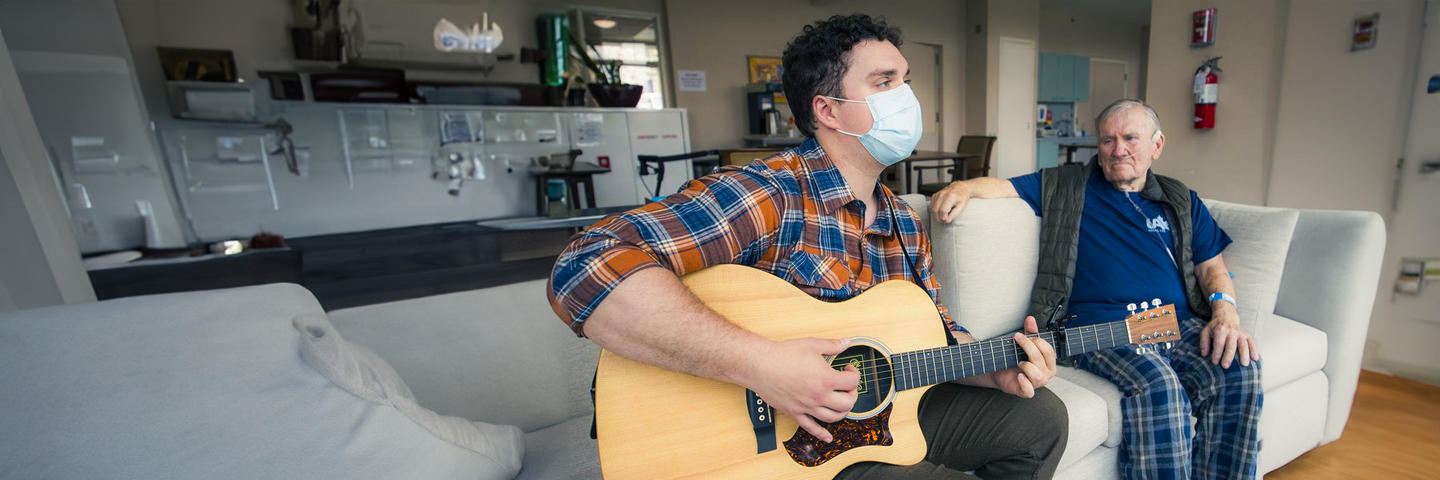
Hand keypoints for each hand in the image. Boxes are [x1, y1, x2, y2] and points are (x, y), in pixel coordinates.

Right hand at [744, 338, 858, 442]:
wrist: (760, 365)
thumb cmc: (782, 355)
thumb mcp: (812, 345)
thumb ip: (832, 345)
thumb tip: (846, 342)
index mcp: (826, 379)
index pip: (852, 382)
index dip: (854, 373)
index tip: (848, 369)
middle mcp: (819, 396)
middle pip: (847, 403)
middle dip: (852, 394)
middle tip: (847, 387)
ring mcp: (807, 407)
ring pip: (834, 417)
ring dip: (842, 411)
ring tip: (840, 402)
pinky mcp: (795, 413)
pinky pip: (811, 428)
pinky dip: (822, 434)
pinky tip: (828, 437)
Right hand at [929, 181, 971, 223]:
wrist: (959, 188)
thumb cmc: (962, 197)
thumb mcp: (962, 206)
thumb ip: (954, 214)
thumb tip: (946, 220)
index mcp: (950, 196)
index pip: (943, 211)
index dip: (944, 218)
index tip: (948, 220)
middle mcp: (942, 194)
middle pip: (935, 210)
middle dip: (939, 218)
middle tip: (944, 220)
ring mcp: (937, 194)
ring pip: (932, 209)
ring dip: (936, 215)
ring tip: (943, 216)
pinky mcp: (934, 196)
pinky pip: (931, 206)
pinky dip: (935, 211)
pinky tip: (941, 211)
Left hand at [990, 316, 1057, 397]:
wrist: (1001, 372)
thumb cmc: (1016, 359)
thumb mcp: (1024, 344)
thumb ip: (1030, 332)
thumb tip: (1030, 318)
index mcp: (1049, 362)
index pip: (1048, 350)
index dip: (1036, 341)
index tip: (1022, 335)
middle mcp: (1046, 374)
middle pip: (1040, 358)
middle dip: (1027, 346)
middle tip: (1016, 339)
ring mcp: (1037, 384)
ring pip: (1037, 374)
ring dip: (1026, 364)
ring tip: (1018, 361)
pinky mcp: (1026, 391)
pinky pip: (1029, 391)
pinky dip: (1024, 383)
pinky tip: (1018, 375)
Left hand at [1199, 302, 1258, 367]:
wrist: (1226, 316)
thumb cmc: (1215, 327)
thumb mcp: (1206, 331)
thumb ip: (1204, 343)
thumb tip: (1204, 355)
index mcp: (1220, 330)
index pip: (1219, 343)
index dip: (1217, 353)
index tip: (1215, 362)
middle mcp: (1231, 331)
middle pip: (1231, 345)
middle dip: (1228, 356)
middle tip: (1226, 366)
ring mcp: (1240, 333)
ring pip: (1243, 344)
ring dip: (1244, 354)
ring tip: (1244, 364)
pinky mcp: (1247, 335)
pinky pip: (1252, 343)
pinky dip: (1254, 350)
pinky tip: (1255, 359)